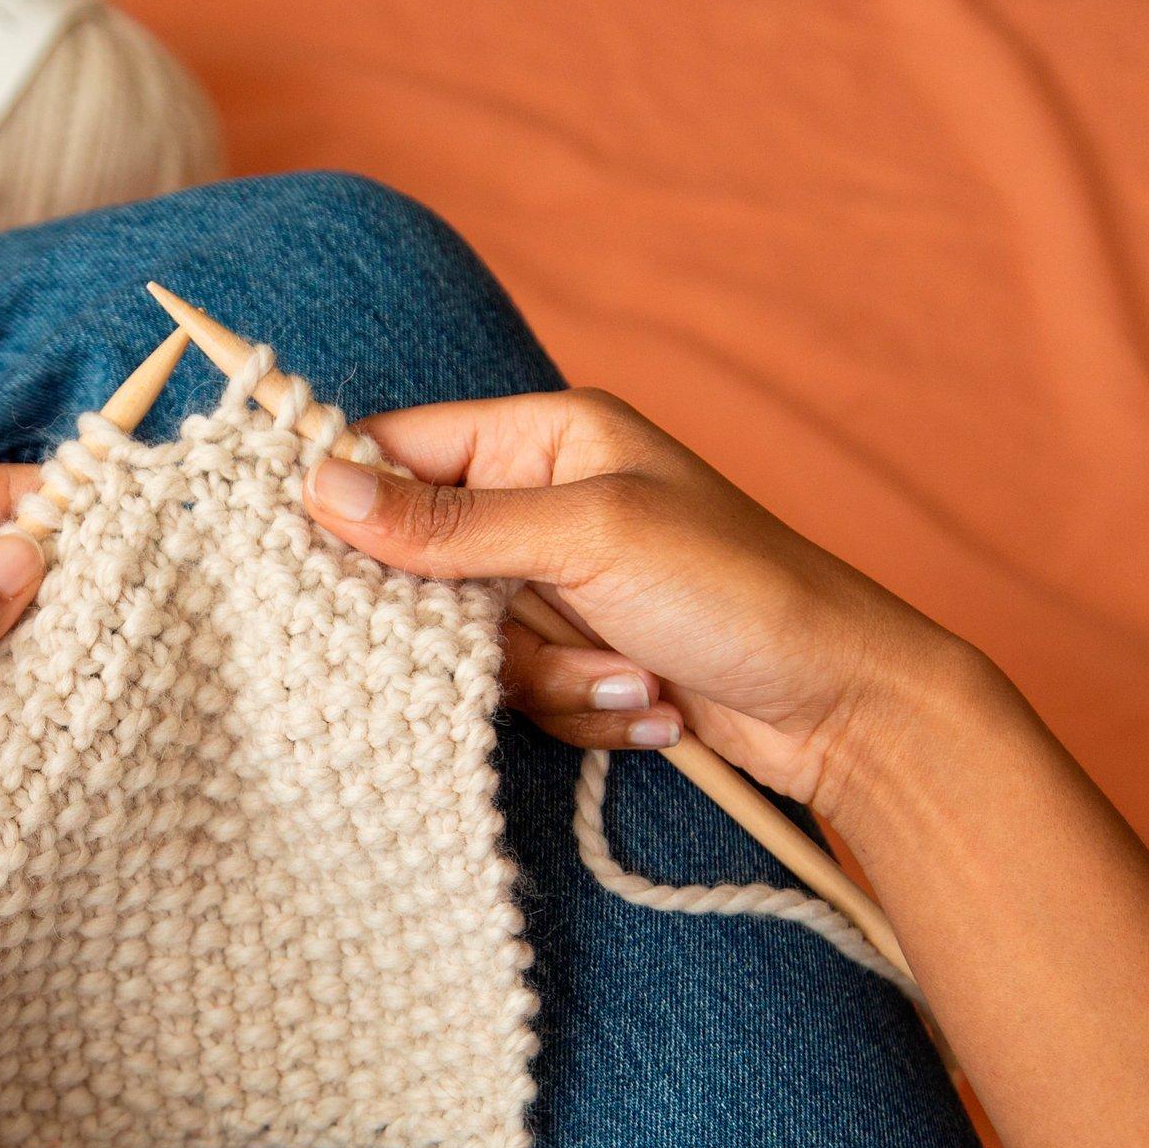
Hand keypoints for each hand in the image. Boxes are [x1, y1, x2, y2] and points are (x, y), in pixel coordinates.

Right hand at [302, 389, 969, 818]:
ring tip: (637, 678)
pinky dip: (582, 709)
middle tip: (533, 638)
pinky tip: (652, 703)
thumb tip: (320, 489)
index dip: (346, 502)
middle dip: (477, 626)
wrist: (846, 707)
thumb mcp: (588, 540)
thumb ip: (449, 523)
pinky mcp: (580, 658)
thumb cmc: (741, 592)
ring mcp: (562, 587)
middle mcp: (546, 504)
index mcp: (547, 438)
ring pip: (469, 646)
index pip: (398, 450)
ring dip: (550, 680)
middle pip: (420, 564)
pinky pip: (519, 693)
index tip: (302, 561)